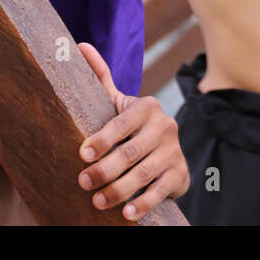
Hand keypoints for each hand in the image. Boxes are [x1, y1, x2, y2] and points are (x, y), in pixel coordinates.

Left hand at [75, 42, 188, 219]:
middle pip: (132, 152)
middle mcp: (165, 126)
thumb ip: (100, 78)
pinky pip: (161, 190)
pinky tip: (127, 214)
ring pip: (145, 173)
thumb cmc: (131, 127)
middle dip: (106, 170)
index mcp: (147, 107)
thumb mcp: (117, 104)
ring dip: (119, 190)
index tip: (82, 155)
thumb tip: (79, 46)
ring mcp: (174, 151)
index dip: (103, 140)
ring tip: (97, 200)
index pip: (122, 123)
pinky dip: (144, 203)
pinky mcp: (180, 174)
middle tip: (83, 182)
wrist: (165, 151)